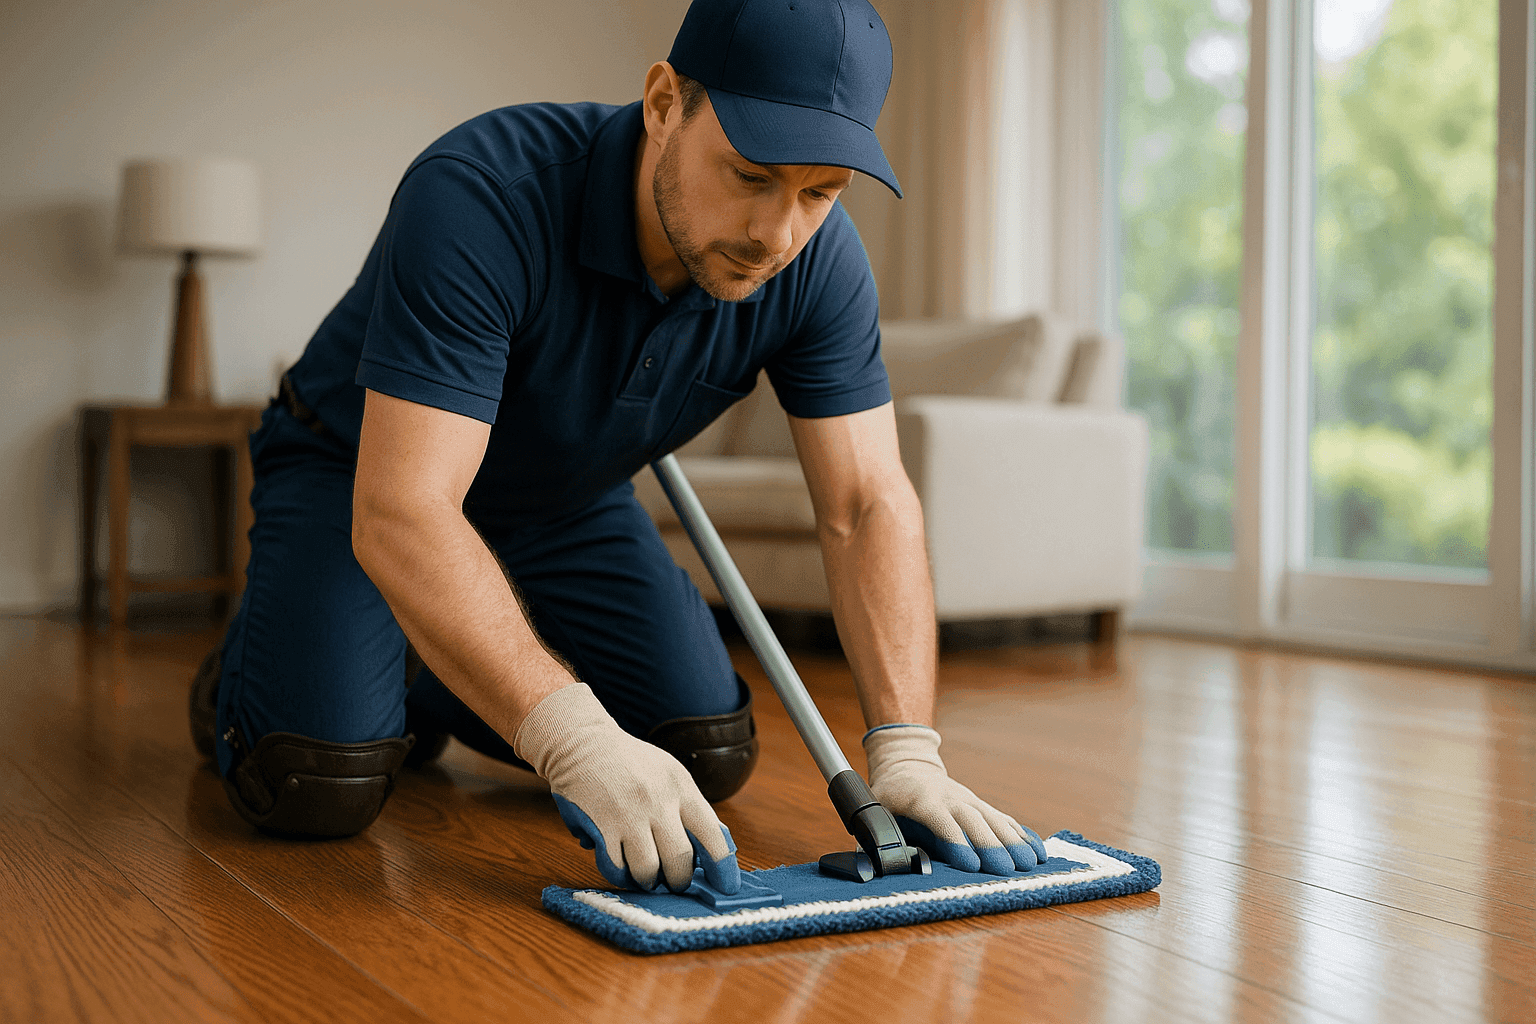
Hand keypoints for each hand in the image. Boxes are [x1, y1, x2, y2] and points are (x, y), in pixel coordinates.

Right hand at [514, 684, 739, 893]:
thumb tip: (717, 847)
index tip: (727, 887)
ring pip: (648, 870)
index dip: (723, 867)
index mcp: (681, 788)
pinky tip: (621, 865)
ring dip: (648, 880)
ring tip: (644, 874)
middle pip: (680, 861)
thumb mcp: (670, 775)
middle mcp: (658, 801)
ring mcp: (629, 815)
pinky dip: (620, 874)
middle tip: (673, 881)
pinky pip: (616, 868)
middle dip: (679, 880)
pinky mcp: (601, 826)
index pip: (712, 835)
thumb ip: (691, 808)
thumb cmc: (630, 764)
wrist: (582, 744)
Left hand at [864, 724, 1048, 874]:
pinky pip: (1004, 819)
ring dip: (1013, 842)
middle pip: (973, 820)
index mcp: (921, 800)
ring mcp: (969, 800)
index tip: (971, 865)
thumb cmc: (891, 795)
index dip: (956, 841)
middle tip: (1008, 870)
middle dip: (992, 845)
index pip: (940, 820)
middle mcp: (950, 797)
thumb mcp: (877, 811)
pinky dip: (1021, 835)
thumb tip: (886, 866)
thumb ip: (882, 837)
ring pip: (993, 819)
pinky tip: (1037, 852)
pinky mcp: (981, 806)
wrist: (906, 764)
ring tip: (1030, 864)